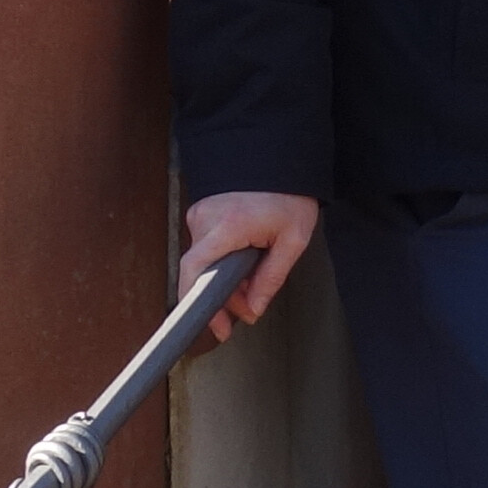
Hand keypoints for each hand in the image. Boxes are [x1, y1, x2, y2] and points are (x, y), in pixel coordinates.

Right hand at [182, 191, 319, 338]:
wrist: (280, 159)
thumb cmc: (289, 196)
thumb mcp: (292, 240)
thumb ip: (271, 278)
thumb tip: (253, 309)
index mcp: (227, 227)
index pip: (195, 273)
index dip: (200, 305)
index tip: (216, 328)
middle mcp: (205, 220)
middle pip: (201, 273)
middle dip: (224, 298)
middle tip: (248, 311)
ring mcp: (199, 214)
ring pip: (203, 263)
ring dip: (224, 280)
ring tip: (251, 285)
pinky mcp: (200, 212)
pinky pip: (206, 248)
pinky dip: (221, 263)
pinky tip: (242, 266)